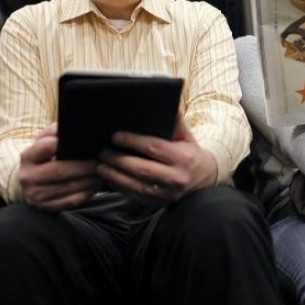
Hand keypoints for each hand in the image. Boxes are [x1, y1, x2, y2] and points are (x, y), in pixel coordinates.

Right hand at [19, 123, 102, 210]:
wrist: (32, 179)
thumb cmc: (45, 154)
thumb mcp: (46, 139)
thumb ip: (55, 131)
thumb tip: (69, 126)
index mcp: (27, 156)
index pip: (44, 148)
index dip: (61, 145)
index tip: (81, 142)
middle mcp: (27, 177)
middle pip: (60, 170)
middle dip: (84, 166)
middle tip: (102, 161)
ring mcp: (35, 195)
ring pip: (68, 187)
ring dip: (89, 180)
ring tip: (103, 172)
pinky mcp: (45, 207)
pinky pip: (70, 201)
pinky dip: (86, 193)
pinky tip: (96, 185)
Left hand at [96, 115, 217, 203]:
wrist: (204, 178)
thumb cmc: (190, 152)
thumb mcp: (186, 136)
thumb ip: (176, 121)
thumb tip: (167, 101)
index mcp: (183, 158)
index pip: (154, 148)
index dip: (133, 141)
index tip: (115, 136)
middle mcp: (176, 177)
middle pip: (142, 169)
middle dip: (119, 160)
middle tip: (102, 152)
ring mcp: (168, 193)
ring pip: (136, 185)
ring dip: (115, 176)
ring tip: (100, 166)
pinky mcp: (159, 203)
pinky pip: (135, 196)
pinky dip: (120, 187)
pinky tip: (109, 179)